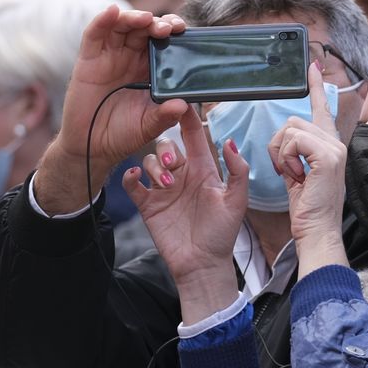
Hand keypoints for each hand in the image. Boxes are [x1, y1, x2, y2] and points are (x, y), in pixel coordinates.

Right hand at [34, 7, 189, 212]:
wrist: (93, 147)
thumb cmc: (123, 134)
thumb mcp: (148, 126)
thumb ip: (164, 116)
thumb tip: (182, 105)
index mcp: (148, 68)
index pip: (161, 41)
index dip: (171, 30)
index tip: (183, 30)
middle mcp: (130, 57)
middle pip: (143, 28)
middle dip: (157, 23)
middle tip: (168, 27)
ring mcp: (109, 56)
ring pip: (121, 26)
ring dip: (133, 17)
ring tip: (145, 18)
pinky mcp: (88, 59)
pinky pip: (94, 34)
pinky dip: (102, 20)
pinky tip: (112, 12)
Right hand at [121, 106, 248, 324]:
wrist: (202, 264)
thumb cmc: (221, 234)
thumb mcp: (236, 201)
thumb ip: (237, 171)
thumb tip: (229, 141)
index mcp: (203, 170)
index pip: (193, 137)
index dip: (186, 119)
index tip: (180, 103)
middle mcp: (181, 175)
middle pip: (166, 145)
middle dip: (166, 148)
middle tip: (172, 165)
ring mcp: (163, 189)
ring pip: (149, 161)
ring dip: (154, 165)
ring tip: (165, 184)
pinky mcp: (148, 204)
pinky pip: (133, 184)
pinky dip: (130, 176)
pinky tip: (136, 177)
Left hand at [268, 63, 348, 272]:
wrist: (317, 232)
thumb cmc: (308, 211)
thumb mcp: (298, 176)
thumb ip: (293, 155)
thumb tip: (284, 140)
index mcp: (329, 146)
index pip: (322, 109)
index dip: (316, 86)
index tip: (312, 67)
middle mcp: (336, 143)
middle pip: (294, 120)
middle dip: (279, 144)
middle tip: (285, 170)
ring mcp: (334, 148)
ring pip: (291, 128)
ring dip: (281, 153)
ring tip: (292, 175)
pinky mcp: (328, 156)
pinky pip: (293, 141)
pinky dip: (286, 159)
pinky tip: (296, 176)